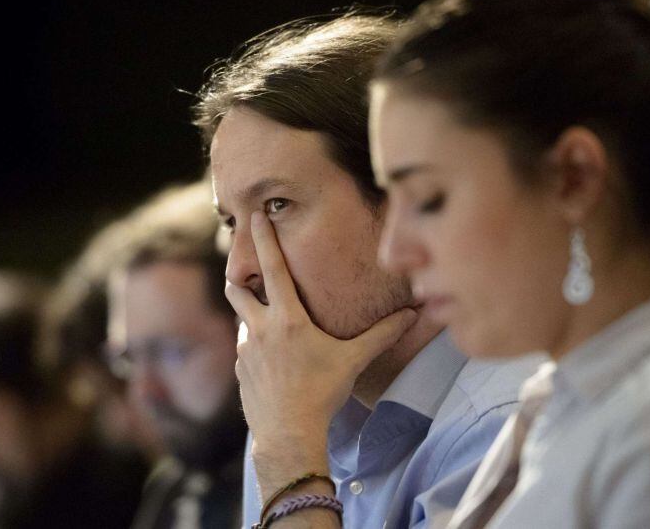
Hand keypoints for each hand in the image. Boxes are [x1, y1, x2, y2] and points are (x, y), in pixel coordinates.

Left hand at [227, 211, 417, 448]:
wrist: (288, 434)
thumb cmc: (322, 393)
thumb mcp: (353, 360)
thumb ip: (382, 335)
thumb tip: (412, 315)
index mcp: (287, 319)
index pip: (272, 268)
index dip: (263, 239)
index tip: (253, 216)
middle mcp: (260, 328)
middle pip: (237, 289)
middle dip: (239, 275)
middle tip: (246, 270)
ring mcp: (245, 350)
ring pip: (243, 320)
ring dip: (253, 316)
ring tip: (275, 327)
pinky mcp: (240, 370)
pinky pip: (245, 347)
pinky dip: (255, 344)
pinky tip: (273, 361)